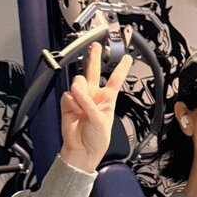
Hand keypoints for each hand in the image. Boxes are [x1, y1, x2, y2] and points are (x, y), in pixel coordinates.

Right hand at [60, 42, 133, 171]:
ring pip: (79, 81)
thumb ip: (88, 103)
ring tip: (82, 105)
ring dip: (81, 91)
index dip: (121, 68)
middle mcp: (94, 96)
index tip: (127, 57)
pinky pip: (68, 94)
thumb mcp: (100, 120)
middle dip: (94, 57)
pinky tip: (75, 111)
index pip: (115, 79)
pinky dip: (71, 102)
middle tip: (94, 45)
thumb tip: (76, 88)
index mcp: (107, 100)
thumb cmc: (96, 140)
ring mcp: (80, 98)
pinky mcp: (68, 103)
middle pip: (94, 72)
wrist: (81, 151)